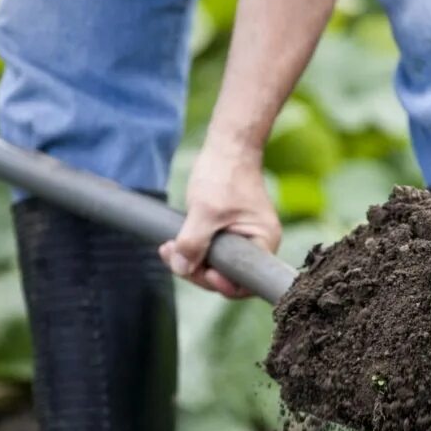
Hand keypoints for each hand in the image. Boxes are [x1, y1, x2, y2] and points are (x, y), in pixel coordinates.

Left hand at [159, 138, 280, 297]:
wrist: (228, 147)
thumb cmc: (224, 174)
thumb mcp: (205, 211)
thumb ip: (193, 242)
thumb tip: (181, 269)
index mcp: (263, 242)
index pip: (244, 282)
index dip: (221, 284)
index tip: (201, 271)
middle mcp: (258, 244)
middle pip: (227, 275)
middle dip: (197, 269)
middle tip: (173, 257)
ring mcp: (243, 238)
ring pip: (216, 264)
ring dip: (190, 260)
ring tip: (167, 248)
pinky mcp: (230, 232)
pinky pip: (212, 250)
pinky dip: (193, 249)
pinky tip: (173, 244)